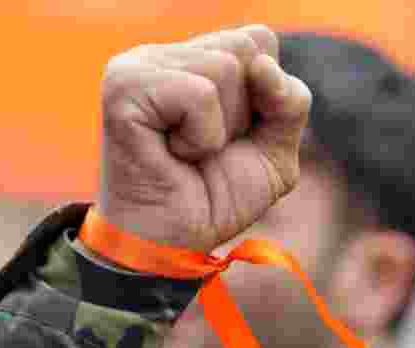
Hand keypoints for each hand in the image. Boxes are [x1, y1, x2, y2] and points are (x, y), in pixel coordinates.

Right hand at [97, 26, 310, 252]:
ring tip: (188, 151)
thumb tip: (262, 66)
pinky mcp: (124, 85)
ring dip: (220, 128)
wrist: (177, 241)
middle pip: (246, 47)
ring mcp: (140, 64)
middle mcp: (168, 54)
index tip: (238, 134)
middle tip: (209, 145)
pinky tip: (174, 153)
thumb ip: (290, 103)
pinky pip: (198, 93)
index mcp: (199, 58)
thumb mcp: (276, 151)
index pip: (260, 40)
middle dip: (246, 111)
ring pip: (225, 67)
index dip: (267, 94)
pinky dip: (201, 137)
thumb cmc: (218, 196)